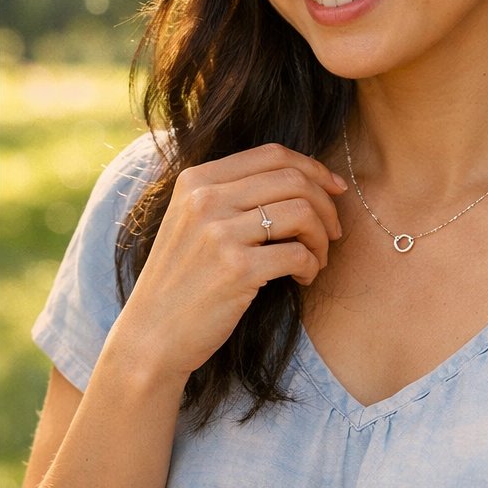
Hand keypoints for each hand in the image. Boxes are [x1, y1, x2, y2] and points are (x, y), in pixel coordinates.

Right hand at [112, 143, 345, 382]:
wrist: (152, 333)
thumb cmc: (182, 279)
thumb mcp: (191, 222)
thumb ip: (231, 194)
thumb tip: (300, 178)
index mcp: (195, 180)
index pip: (272, 154)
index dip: (313, 168)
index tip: (335, 189)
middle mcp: (205, 199)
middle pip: (293, 179)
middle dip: (326, 205)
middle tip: (332, 232)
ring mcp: (219, 233)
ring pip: (302, 213)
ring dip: (321, 238)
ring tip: (315, 260)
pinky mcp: (237, 270)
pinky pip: (298, 254)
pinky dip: (311, 266)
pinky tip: (301, 279)